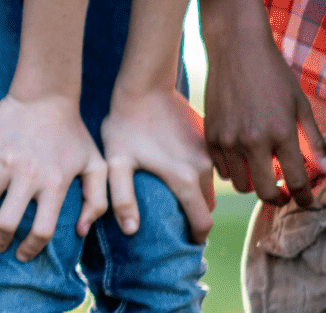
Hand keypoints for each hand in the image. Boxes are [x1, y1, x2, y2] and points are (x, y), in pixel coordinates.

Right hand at [0, 93, 107, 260]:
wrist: (46, 96)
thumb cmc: (73, 132)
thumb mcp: (96, 165)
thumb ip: (97, 201)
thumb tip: (80, 231)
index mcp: (54, 185)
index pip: (41, 230)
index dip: (31, 248)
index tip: (23, 254)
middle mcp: (27, 177)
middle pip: (5, 222)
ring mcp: (4, 162)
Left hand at [102, 85, 215, 242]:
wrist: (143, 86)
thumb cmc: (124, 124)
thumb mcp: (116, 161)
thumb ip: (122, 197)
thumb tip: (132, 231)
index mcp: (185, 178)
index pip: (202, 222)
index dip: (195, 235)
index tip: (182, 238)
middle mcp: (205, 167)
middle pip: (208, 206)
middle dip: (195, 216)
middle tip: (174, 217)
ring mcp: (209, 152)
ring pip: (210, 186)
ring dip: (197, 194)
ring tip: (173, 194)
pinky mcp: (208, 139)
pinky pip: (209, 167)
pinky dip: (198, 175)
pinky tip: (176, 168)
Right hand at [203, 25, 325, 208]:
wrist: (236, 49)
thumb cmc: (273, 74)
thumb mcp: (300, 105)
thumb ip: (313, 140)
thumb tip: (325, 169)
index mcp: (281, 133)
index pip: (296, 181)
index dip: (304, 197)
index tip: (305, 200)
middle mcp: (253, 140)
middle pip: (264, 191)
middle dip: (278, 198)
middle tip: (283, 194)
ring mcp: (228, 138)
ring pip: (240, 184)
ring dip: (253, 183)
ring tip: (261, 171)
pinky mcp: (210, 133)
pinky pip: (221, 168)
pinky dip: (233, 169)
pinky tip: (242, 157)